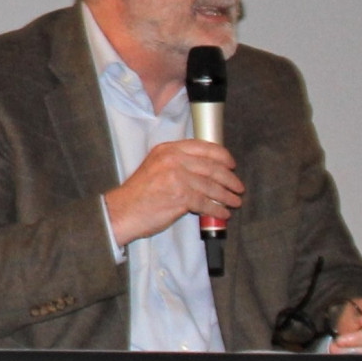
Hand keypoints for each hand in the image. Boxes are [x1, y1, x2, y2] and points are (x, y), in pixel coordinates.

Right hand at [104, 139, 244, 246]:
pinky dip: (217, 209)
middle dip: (229, 178)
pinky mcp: (180, 196)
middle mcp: (174, 160)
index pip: (203, 147)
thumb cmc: (140, 192)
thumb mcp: (156, 165)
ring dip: (227, 196)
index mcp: (168, 149)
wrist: (123, 211)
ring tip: (235, 202)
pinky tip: (223, 213)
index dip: (222, 155)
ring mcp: (177, 177)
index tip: (231, 164)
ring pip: (211, 186)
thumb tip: (208, 168)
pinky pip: (206, 202)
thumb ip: (178, 162)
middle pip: (211, 167)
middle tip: (238, 186)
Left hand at [329, 299, 361, 354]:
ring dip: (357, 351)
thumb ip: (360, 310)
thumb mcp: (356, 308)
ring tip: (338, 349)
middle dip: (361, 338)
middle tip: (341, 340)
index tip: (361, 320)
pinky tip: (344, 354)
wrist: (355, 329)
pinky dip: (358, 357)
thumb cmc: (359, 317)